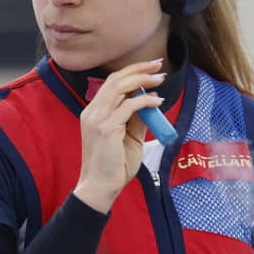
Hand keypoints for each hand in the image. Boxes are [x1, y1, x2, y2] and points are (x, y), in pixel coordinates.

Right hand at [73, 58, 165, 213]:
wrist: (101, 187)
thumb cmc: (114, 166)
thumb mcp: (130, 139)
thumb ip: (137, 120)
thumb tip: (150, 103)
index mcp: (94, 112)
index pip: (112, 83)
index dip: (131, 72)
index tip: (151, 67)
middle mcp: (92, 112)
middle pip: (115, 80)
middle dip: (138, 69)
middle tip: (159, 65)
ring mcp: (97, 119)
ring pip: (119, 88)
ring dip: (142, 80)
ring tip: (160, 79)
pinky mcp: (106, 128)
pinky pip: (129, 107)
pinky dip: (145, 101)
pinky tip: (157, 101)